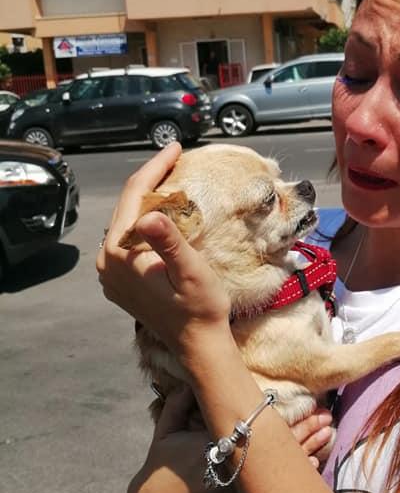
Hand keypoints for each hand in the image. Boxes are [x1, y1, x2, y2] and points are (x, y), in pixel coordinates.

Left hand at [96, 143, 230, 358]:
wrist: (197, 344)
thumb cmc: (200, 306)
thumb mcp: (190, 269)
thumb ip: (169, 241)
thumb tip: (149, 215)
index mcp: (120, 253)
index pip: (134, 197)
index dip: (155, 168)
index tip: (176, 148)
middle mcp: (107, 262)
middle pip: (127, 206)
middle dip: (151, 179)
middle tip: (175, 157)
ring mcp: (111, 273)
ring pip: (126, 221)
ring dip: (147, 199)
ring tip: (171, 178)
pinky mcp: (120, 281)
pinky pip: (128, 240)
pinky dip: (144, 221)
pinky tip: (161, 213)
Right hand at [129, 389, 334, 492]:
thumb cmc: (161, 462)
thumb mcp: (165, 428)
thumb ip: (179, 402)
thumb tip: (192, 379)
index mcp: (214, 443)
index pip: (260, 429)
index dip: (290, 419)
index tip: (313, 407)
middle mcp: (227, 468)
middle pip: (275, 449)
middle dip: (305, 433)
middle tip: (328, 420)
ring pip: (276, 473)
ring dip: (304, 455)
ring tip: (327, 438)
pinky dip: (289, 483)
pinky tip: (311, 468)